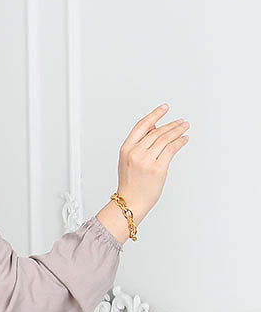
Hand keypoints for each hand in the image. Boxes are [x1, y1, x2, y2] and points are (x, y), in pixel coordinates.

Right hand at [117, 103, 189, 222]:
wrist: (130, 203)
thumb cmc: (130, 184)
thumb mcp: (128, 160)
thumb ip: (139, 143)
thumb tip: (154, 126)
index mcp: (126, 149)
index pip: (142, 126)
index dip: (154, 115)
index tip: (165, 108)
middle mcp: (135, 153)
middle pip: (157, 132)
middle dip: (171, 124)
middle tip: (181, 121)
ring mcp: (146, 161)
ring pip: (165, 139)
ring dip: (177, 131)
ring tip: (185, 127)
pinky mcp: (158, 168)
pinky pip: (172, 149)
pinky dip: (180, 142)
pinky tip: (184, 139)